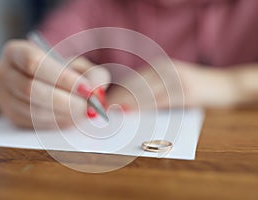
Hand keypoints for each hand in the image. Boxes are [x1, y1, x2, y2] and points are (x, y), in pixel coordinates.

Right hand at [0, 40, 110, 128]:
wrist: (50, 82)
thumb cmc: (65, 72)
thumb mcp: (82, 66)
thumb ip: (93, 76)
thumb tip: (95, 93)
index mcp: (16, 51)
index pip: (34, 62)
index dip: (61, 78)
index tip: (85, 89)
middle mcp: (3, 72)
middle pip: (29, 89)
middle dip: (63, 101)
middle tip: (86, 107)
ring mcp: (3, 96)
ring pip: (30, 109)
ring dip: (60, 114)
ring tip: (81, 113)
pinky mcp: (10, 115)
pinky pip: (32, 123)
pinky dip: (55, 123)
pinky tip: (70, 119)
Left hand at [107, 59, 240, 109]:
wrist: (224, 84)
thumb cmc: (193, 86)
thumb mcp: (171, 82)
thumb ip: (153, 89)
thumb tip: (129, 104)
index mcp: (160, 66)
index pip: (133, 80)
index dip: (117, 91)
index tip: (104, 102)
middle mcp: (166, 70)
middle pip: (136, 85)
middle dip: (119, 98)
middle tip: (105, 109)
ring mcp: (176, 80)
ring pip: (146, 93)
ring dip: (128, 103)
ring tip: (115, 113)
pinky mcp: (186, 93)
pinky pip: (161, 101)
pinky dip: (146, 107)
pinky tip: (135, 113)